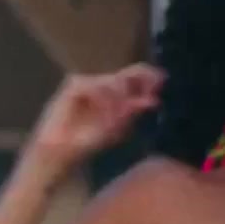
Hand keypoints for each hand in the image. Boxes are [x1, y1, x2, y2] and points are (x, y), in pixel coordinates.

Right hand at [24, 64, 164, 171]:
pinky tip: (104, 117)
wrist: (63, 150)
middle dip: (140, 80)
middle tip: (152, 87)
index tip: (161, 81)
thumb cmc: (88, 141)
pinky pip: (96, 85)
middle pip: (126, 73)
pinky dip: (104, 101)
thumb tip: (154, 100)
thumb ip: (132, 112)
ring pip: (113, 81)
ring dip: (118, 102)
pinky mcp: (74, 86)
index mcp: (115, 94)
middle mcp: (102, 85)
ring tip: (114, 123)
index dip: (148, 77)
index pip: (134, 77)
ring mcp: (87, 84)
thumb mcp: (117, 128)